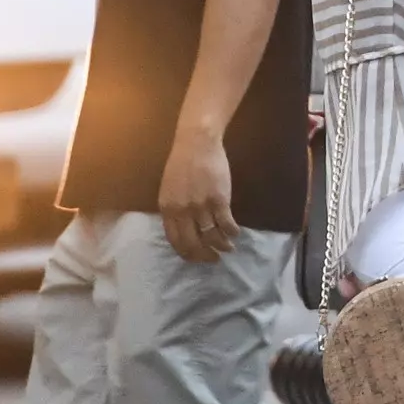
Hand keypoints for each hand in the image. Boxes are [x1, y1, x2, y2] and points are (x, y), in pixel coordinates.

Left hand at [158, 131, 239, 262]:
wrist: (197, 143)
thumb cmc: (182, 163)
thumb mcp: (169, 189)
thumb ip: (174, 208)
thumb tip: (183, 226)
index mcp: (168, 209)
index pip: (175, 240)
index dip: (187, 253)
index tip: (196, 258)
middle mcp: (182, 212)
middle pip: (193, 243)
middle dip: (204, 255)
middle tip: (214, 259)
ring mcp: (201, 206)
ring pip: (211, 236)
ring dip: (221, 246)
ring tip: (229, 248)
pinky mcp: (219, 199)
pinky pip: (226, 223)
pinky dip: (232, 232)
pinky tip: (236, 234)